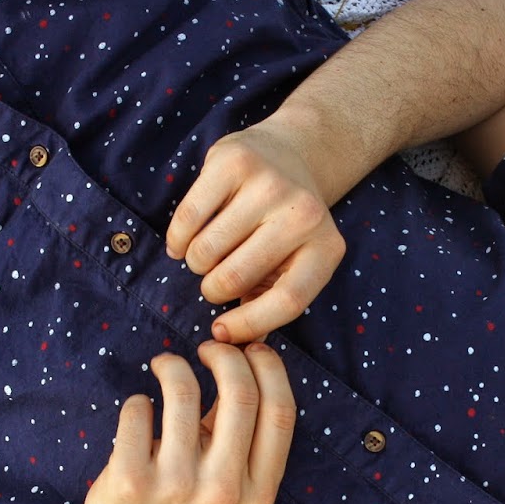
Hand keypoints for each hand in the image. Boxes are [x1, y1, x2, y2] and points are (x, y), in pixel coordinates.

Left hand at [71, 342, 295, 503]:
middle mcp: (222, 490)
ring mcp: (175, 487)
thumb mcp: (232, 487)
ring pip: (183, 390)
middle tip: (206, 350)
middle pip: (241, 391)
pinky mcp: (129, 481)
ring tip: (164, 367)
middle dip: (224, 354)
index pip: (280, 412)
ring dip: (172, 365)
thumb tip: (251, 355)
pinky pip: (138, 409)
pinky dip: (137, 401)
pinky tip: (138, 414)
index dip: (269, 368)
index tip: (249, 351)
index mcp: (258, 491)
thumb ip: (243, 432)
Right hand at [166, 122, 345, 343]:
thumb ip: (270, 304)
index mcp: (326, 249)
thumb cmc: (285, 227)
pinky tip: (184, 241)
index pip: (287, 302)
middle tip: (213, 282)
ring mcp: (269, 185)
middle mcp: (304, 215)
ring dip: (196, 263)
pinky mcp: (234, 161)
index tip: (221, 332)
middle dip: (212, 290)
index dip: (248, 325)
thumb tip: (239, 347)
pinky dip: (178, 239)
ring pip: (206, 251)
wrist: (290, 156)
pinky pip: (188, 218)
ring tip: (205, 257)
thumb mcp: (293, 265)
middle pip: (236, 278)